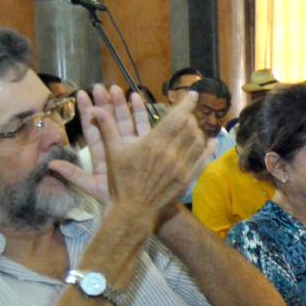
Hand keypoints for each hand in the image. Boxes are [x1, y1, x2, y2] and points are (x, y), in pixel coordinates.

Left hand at [49, 86, 151, 202]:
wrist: (143, 211)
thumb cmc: (117, 202)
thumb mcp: (93, 188)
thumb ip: (73, 175)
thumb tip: (50, 165)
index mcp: (101, 156)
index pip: (91, 130)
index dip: (85, 113)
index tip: (80, 95)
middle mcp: (116, 148)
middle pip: (108, 122)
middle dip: (103, 104)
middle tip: (99, 86)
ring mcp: (132, 147)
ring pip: (125, 122)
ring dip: (120, 105)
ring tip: (117, 89)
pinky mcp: (147, 148)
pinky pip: (143, 127)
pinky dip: (140, 113)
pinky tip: (136, 99)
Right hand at [79, 86, 209, 228]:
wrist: (134, 211)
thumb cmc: (121, 182)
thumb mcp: (113, 153)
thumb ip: (106, 128)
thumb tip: (94, 110)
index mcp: (154, 142)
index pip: (177, 116)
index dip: (187, 103)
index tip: (193, 94)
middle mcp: (171, 152)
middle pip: (189, 126)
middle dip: (189, 116)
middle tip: (186, 112)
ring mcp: (182, 166)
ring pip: (198, 140)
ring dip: (197, 130)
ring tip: (192, 126)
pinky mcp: (188, 178)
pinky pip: (203, 158)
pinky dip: (208, 147)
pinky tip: (210, 141)